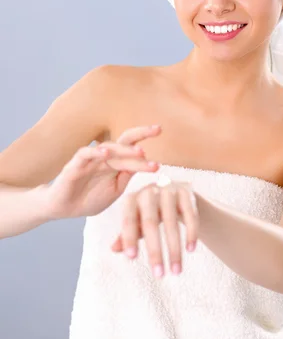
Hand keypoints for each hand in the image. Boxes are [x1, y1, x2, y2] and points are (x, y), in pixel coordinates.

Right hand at [45, 125, 161, 219]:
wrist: (65, 209)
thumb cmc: (90, 198)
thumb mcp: (115, 189)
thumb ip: (127, 175)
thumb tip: (146, 162)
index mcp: (116, 162)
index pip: (133, 147)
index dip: (146, 140)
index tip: (161, 132)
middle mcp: (105, 156)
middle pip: (124, 140)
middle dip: (141, 133)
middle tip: (157, 129)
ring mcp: (90, 159)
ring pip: (109, 148)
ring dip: (124, 149)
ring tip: (140, 151)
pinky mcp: (74, 166)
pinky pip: (85, 154)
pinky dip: (95, 152)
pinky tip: (106, 152)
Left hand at [111, 178, 199, 277]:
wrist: (174, 192)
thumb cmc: (150, 212)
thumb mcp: (137, 221)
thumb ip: (126, 234)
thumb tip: (114, 249)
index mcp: (132, 199)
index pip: (128, 220)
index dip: (129, 238)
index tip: (132, 258)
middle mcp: (149, 191)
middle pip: (150, 223)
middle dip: (155, 251)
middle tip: (159, 275)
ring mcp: (169, 189)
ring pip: (171, 222)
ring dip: (174, 249)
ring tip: (176, 271)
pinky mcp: (186, 191)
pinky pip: (190, 214)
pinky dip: (191, 233)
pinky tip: (190, 249)